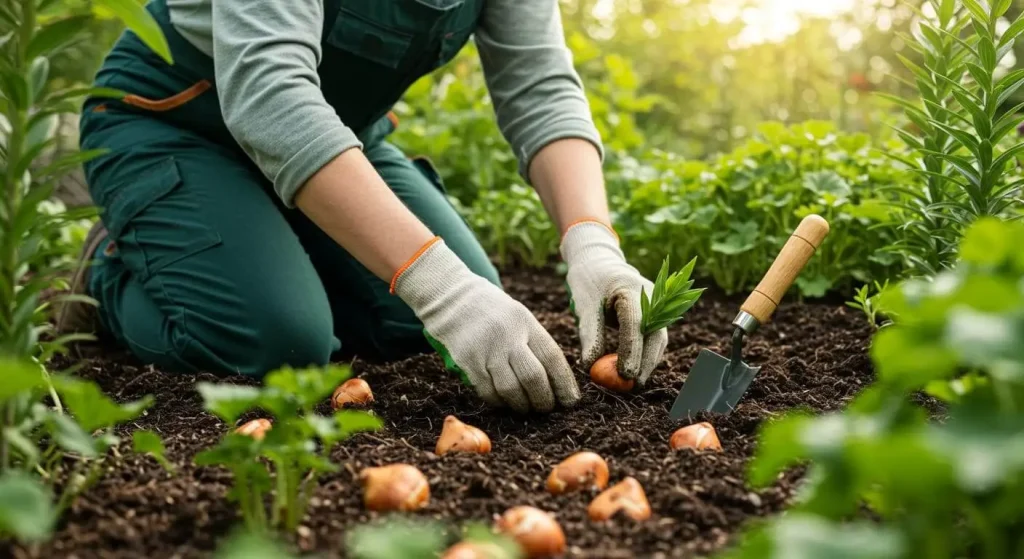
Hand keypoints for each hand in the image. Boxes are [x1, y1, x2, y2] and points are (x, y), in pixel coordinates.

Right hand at [392, 238, 580, 411]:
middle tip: (547, 408)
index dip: (564, 383)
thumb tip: (558, 381)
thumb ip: (536, 343)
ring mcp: (485, 350)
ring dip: (522, 405)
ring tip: (527, 408)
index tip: (570, 400)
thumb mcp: (519, 317)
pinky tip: (505, 402)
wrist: (451, 299)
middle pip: (533, 377)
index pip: (552, 357)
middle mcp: (507, 336)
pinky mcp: (467, 362)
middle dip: (544, 400)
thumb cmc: (493, 312)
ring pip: (510, 390)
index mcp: (525, 322)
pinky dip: (500, 403)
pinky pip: (488, 392)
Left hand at [560, 221, 667, 385]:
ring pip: (658, 339)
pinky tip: (635, 370)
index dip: (631, 351)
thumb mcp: (584, 305)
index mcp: (632, 289)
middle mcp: (652, 297)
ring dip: (647, 362)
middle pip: (654, 335)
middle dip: (645, 363)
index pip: (635, 325)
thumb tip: (590, 366)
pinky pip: (654, 337)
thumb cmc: (588, 281)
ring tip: (632, 383)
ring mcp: (657, 305)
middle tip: (631, 385)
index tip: (624, 374)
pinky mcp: (655, 314)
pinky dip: (646, 354)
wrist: (599, 261)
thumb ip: (589, 334)